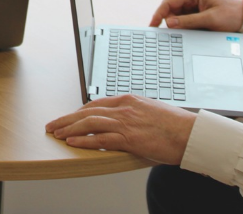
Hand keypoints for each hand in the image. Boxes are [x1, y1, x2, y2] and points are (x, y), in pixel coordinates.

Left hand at [45, 95, 195, 164]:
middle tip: (52, 125)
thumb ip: (133, 116)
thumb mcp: (150, 113)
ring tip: (56, 134)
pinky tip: (72, 142)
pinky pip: (100, 138)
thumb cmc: (175, 126)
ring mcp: (126, 122)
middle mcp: (124, 108)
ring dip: (69, 129)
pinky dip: (83, 140)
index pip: (96, 104)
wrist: (190, 133)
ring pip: (89, 123)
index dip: (78, 112)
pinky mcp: (129, 138)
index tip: (67, 118)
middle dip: (67, 119)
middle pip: (87, 111)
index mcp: (129, 100)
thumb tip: (123, 127)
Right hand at [149, 0, 242, 31]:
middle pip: (170, 9)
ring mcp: (192, 5)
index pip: (169, 2)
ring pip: (176, 16)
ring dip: (176, 25)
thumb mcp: (210, 19)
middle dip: (167, 21)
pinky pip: (183, 20)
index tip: (152, 25)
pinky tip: (186, 33)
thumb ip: (189, 21)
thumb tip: (169, 23)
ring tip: (179, 35)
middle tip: (164, 35)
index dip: (159, 13)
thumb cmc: (230, 14)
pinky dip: (182, 27)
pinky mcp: (196, 13)